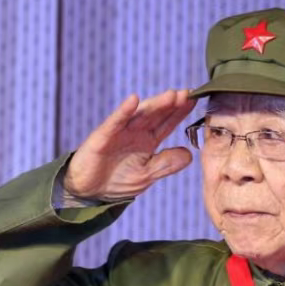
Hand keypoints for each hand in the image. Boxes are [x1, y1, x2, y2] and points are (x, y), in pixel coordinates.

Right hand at [63, 89, 196, 200]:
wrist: (88, 192)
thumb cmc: (116, 182)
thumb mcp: (146, 175)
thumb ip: (166, 164)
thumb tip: (189, 154)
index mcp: (147, 141)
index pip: (168, 123)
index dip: (180, 112)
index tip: (195, 100)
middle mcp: (135, 132)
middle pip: (157, 114)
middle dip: (172, 104)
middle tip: (188, 94)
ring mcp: (119, 132)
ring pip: (140, 114)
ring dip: (155, 104)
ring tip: (171, 95)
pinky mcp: (103, 137)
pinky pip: (115, 122)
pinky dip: (124, 111)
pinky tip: (134, 100)